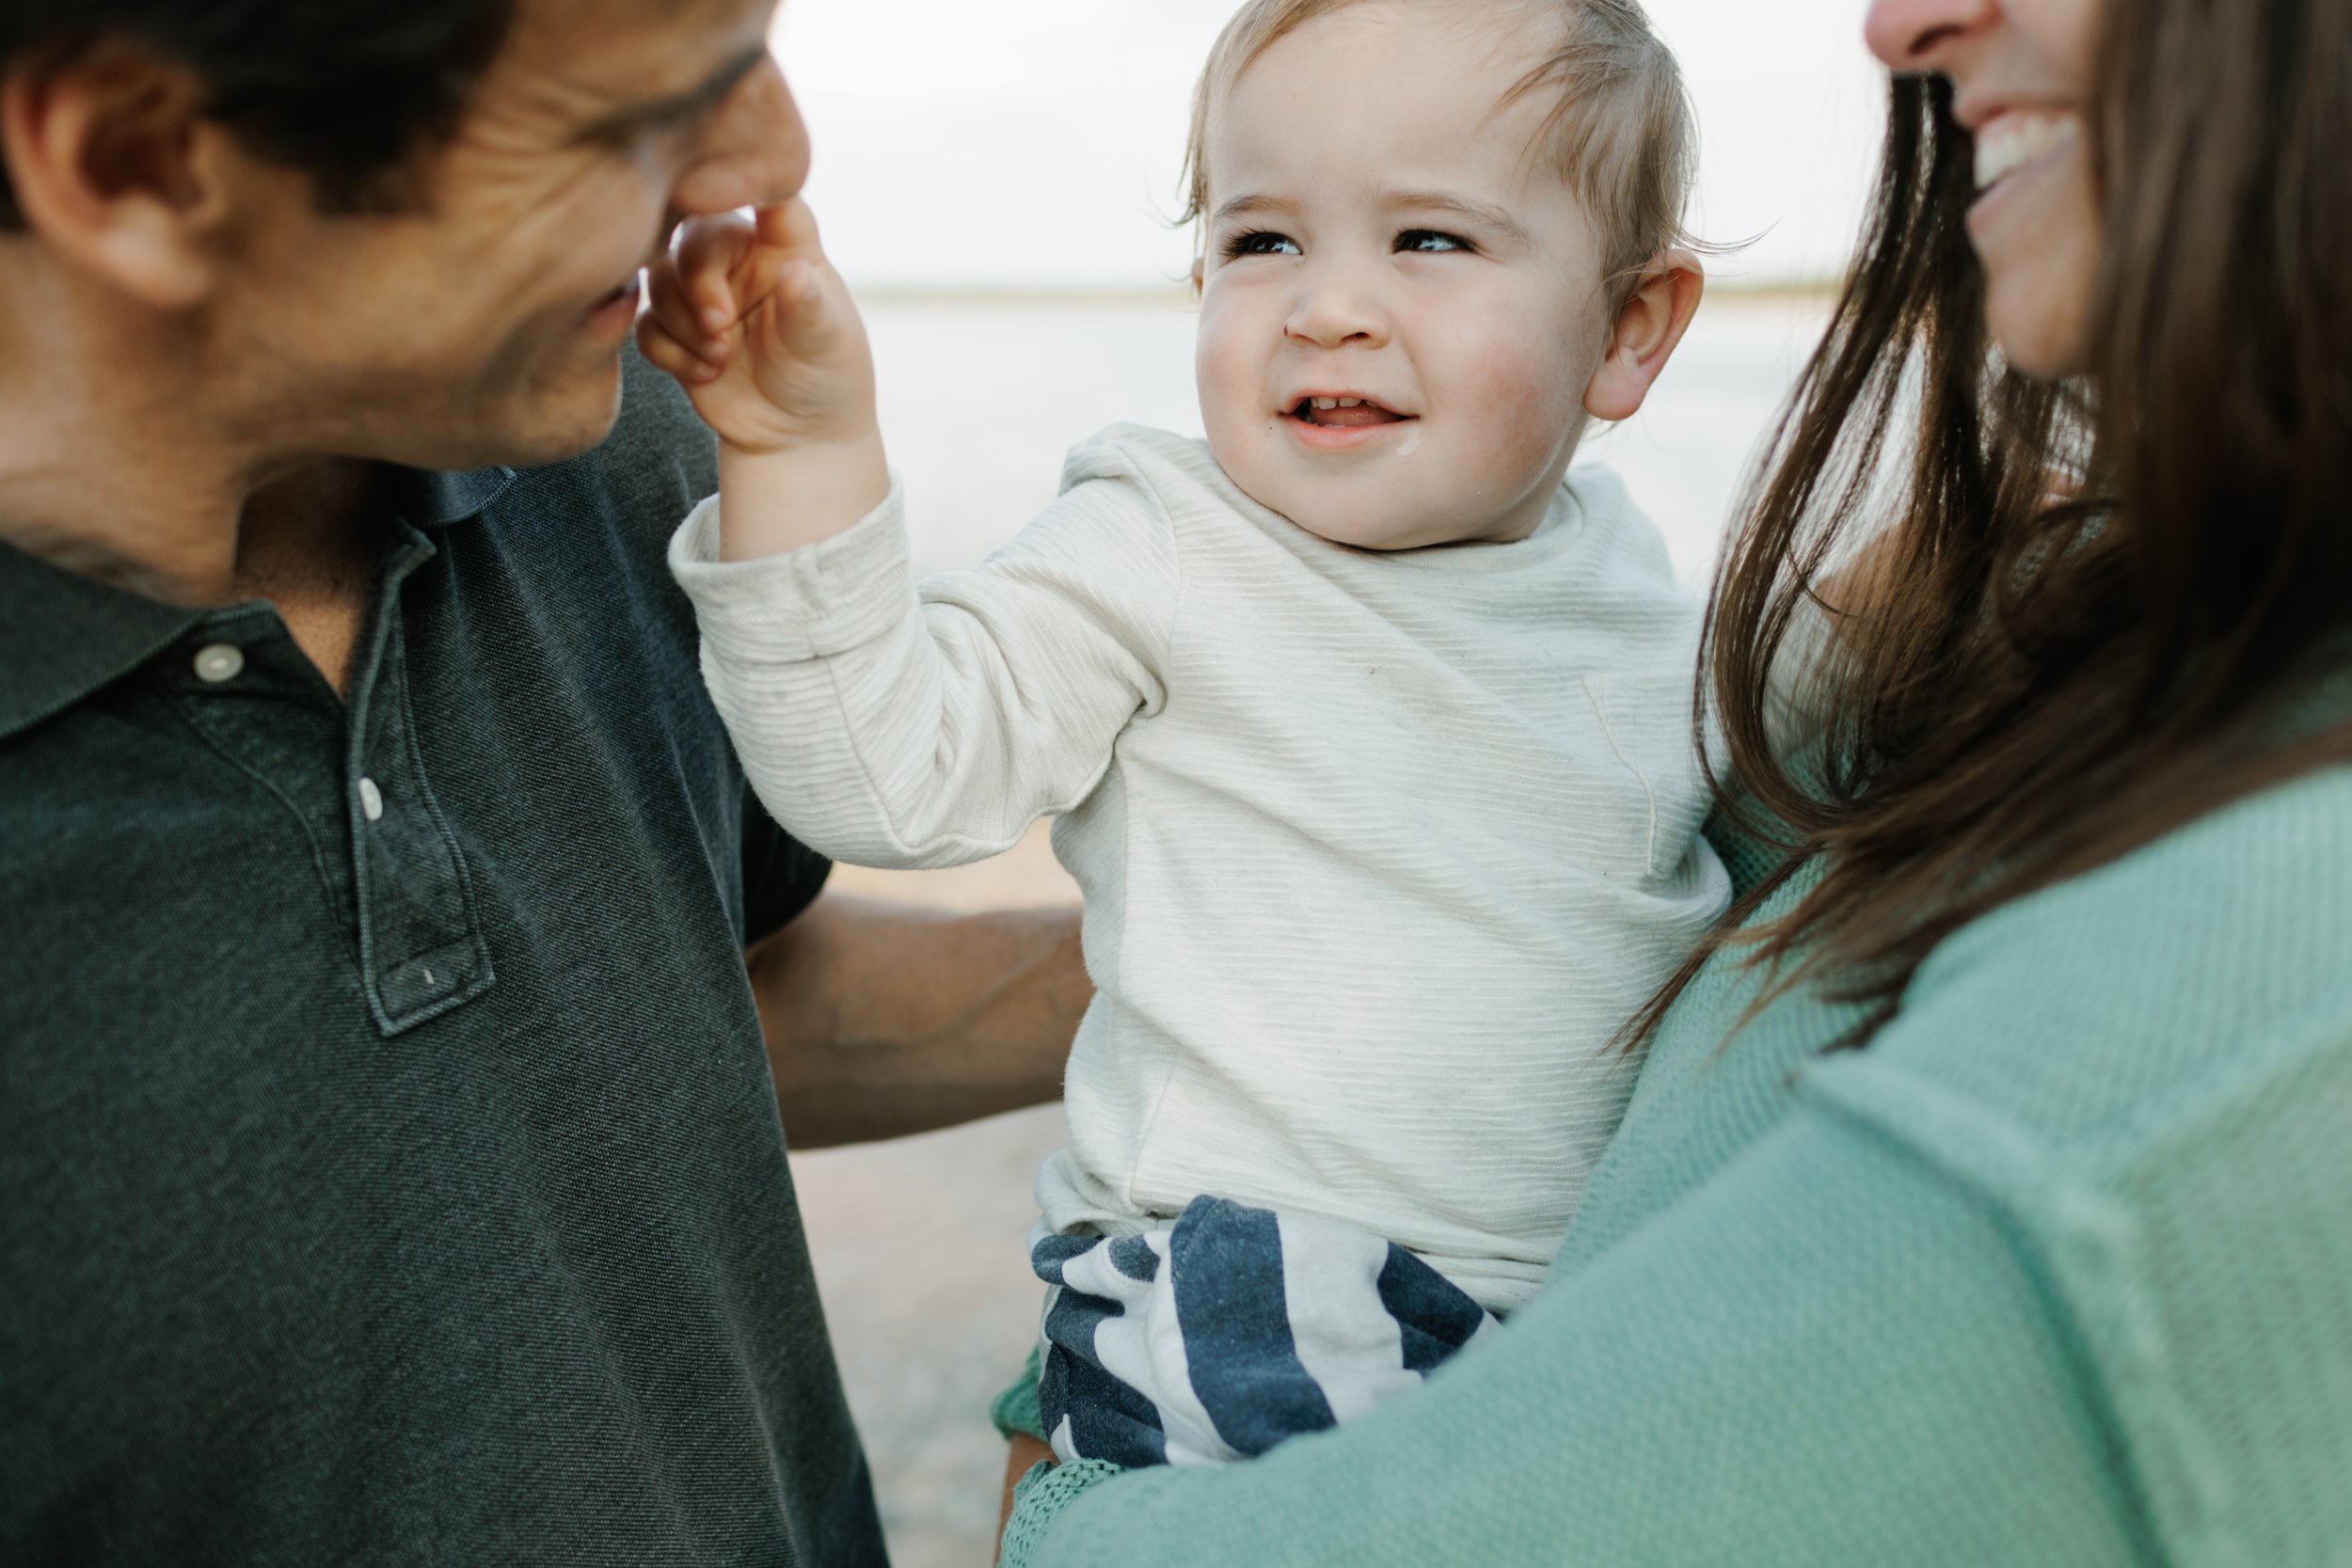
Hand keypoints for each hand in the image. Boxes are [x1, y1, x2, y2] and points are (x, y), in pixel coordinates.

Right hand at [642, 199, 889, 557]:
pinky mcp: (676, 331)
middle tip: (720, 326)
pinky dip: (669, 352)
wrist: (798, 436)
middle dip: (696, 281)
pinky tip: (705, 375)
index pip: (768, 196)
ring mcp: (703, 294)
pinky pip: (645, 325)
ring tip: (719, 358)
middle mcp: (740, 260)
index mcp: (786, 247)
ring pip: (659, 278)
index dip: (746, 183)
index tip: (725, 202)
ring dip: (681, 321)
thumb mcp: (828, 345)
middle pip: (693, 234)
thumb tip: (795, 273)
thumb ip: (810, 308)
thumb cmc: (826, 378)